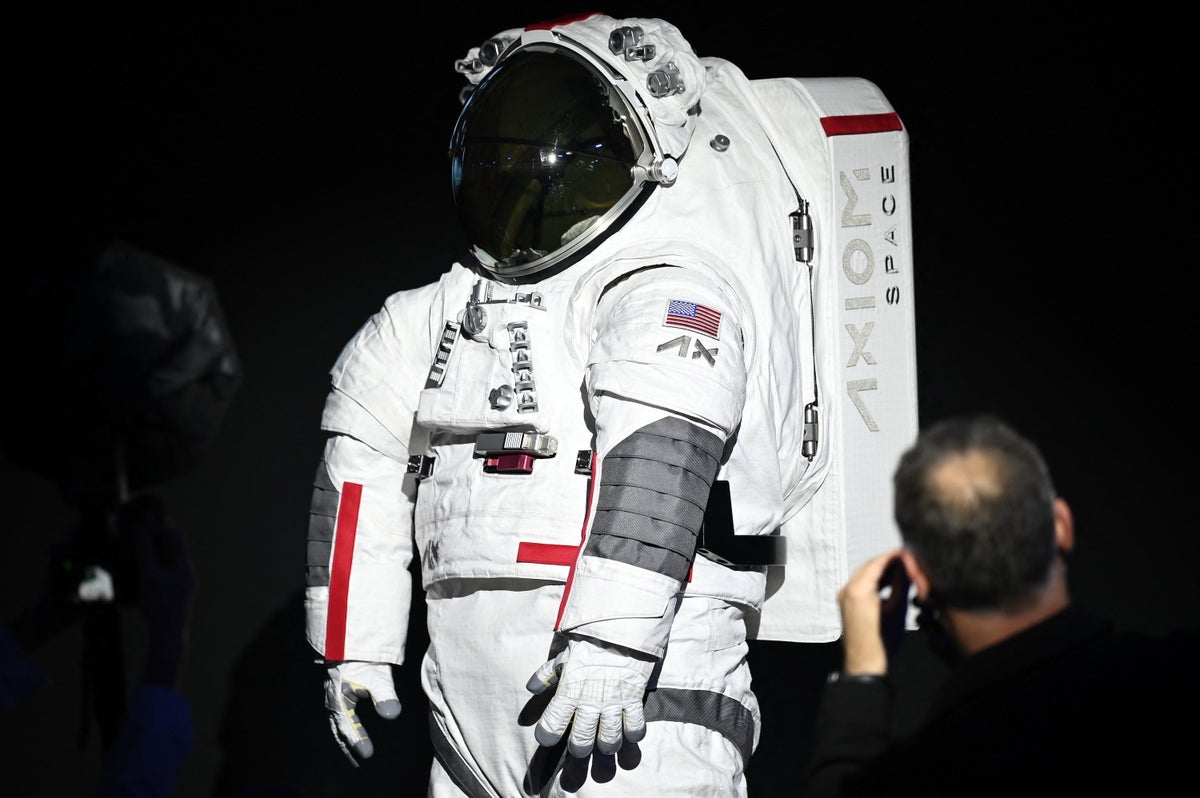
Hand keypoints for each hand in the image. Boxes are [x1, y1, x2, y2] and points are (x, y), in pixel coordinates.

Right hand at [121, 495, 195, 687]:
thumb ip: (144, 551)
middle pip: (173, 548)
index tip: (147, 518)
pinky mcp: (178, 594)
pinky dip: (157, 568)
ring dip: (156, 554)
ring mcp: (184, 583)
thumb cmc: (159, 604)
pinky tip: (144, 573)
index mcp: (182, 563)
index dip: (161, 525)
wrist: (169, 633)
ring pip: (170, 562)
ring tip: (139, 550)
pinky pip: (168, 574)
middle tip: (140, 532)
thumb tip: (140, 529)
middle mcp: (187, 571)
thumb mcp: (148, 574)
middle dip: (157, 539)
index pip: (175, 536)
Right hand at [324, 661, 400, 765]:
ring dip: (346, 735)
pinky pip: (339, 712)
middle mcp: (333, 698)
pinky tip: (352, 726)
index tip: (367, 755)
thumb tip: (392, 715)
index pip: (348, 726)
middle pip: (339, 727)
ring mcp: (333, 693)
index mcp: (339, 699)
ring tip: (354, 749)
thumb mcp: (377, 676)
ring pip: (338, 720)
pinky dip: (345, 724)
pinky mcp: (338, 687)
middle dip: (348, 744)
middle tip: (359, 761)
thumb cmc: (362, 657)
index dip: (357, 741)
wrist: (348, 635)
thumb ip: (384, 695)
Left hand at [525, 635, 654, 757]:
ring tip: (604, 743)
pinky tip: (627, 732)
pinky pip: (635, 728)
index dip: (547, 736)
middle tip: (580, 747)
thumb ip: (547, 675)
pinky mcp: (634, 699)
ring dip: (606, 746)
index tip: (549, 736)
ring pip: (609, 741)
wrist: (621, 628)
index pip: (551, 726)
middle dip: (579, 750)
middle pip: (581, 743)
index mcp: (568, 692)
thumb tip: (531, 688)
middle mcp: (590, 702)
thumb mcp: (564, 657)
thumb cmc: (589, 643)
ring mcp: (613, 703)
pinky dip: (632, 735)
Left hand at [837, 548, 903, 675]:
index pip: (877, 563)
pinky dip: (874, 580)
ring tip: (901, 570)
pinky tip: (888, 582)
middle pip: (869, 566)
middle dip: (888, 562)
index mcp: (858, 590)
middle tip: (906, 560)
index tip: (906, 552)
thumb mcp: (897, 610)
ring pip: (864, 574)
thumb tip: (906, 569)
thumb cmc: (882, 641)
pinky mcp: (846, 603)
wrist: (865, 662)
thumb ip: (901, 585)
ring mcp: (844, 596)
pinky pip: (860, 584)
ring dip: (881, 570)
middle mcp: (847, 590)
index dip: (893, 556)